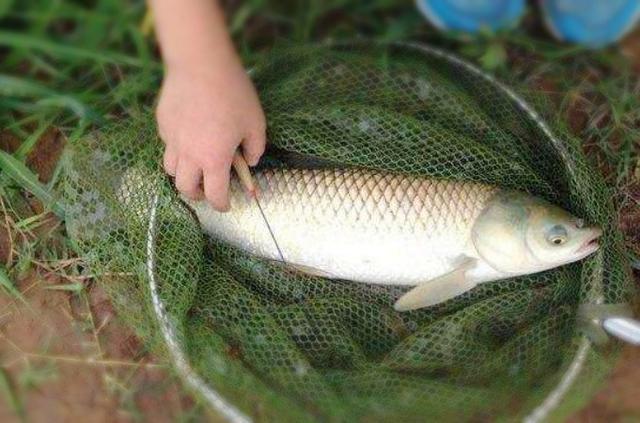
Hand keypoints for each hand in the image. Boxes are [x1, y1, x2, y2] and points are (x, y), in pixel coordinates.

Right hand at [156, 60, 265, 210]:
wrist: (201, 63)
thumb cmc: (233, 93)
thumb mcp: (256, 123)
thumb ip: (256, 148)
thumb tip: (251, 162)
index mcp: (214, 160)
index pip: (215, 195)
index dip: (222, 205)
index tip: (227, 205)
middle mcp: (189, 155)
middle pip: (185, 189)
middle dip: (198, 195)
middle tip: (208, 190)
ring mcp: (171, 139)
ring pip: (171, 169)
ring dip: (184, 174)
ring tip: (195, 166)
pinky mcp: (162, 123)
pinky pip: (167, 144)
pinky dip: (177, 149)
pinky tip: (188, 136)